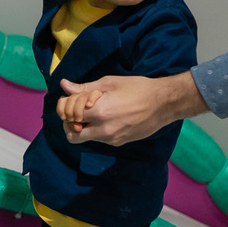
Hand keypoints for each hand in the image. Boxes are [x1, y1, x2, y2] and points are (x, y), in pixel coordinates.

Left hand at [58, 73, 208, 145]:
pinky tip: (107, 117)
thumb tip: (64, 85)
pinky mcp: (119, 143)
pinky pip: (99, 139)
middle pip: (72, 135)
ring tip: (92, 113)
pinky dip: (96, 130)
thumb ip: (84, 88)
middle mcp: (103, 130)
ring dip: (83, 128)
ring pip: (85, 139)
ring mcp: (112, 139)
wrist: (163, 104)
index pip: (69, 116)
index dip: (66, 108)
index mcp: (100, 112)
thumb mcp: (109, 83)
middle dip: (69, 124)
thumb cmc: (137, 88)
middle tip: (76, 112)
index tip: (71, 100)